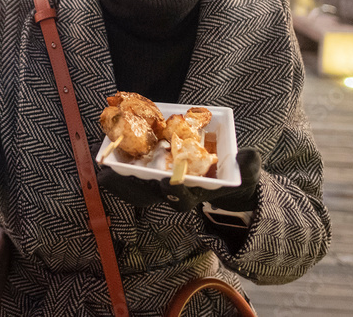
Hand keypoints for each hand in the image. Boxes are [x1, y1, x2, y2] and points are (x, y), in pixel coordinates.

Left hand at [98, 149, 260, 212]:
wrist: (226, 184)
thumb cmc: (235, 177)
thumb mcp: (248, 172)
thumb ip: (249, 165)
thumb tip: (249, 156)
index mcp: (195, 195)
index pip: (180, 196)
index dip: (171, 190)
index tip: (163, 182)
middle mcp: (174, 194)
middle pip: (149, 195)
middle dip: (131, 187)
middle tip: (114, 177)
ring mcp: (161, 188)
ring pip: (136, 189)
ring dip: (120, 182)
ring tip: (103, 172)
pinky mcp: (152, 178)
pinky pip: (133, 179)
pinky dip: (121, 171)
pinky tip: (106, 161)